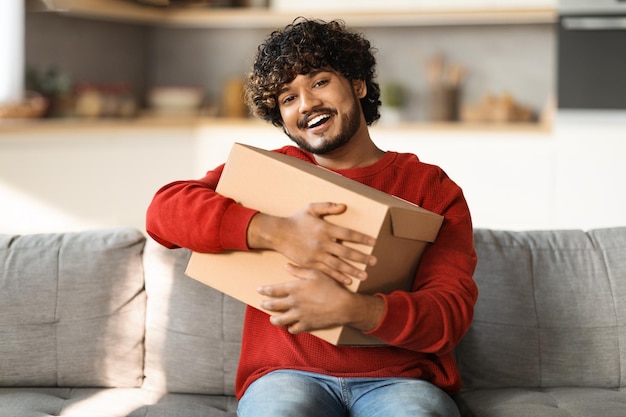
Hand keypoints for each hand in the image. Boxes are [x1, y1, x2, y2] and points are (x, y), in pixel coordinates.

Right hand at [247, 202, 376, 284]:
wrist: (278, 233)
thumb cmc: (296, 219)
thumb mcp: (311, 208)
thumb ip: (328, 206)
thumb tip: (344, 206)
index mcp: (325, 228)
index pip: (349, 234)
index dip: (362, 238)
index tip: (374, 242)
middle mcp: (323, 243)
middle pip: (346, 252)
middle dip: (362, 257)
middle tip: (374, 262)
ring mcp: (316, 255)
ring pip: (338, 265)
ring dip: (353, 270)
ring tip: (365, 275)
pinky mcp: (310, 264)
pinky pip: (327, 272)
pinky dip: (338, 277)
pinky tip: (348, 281)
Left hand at [257, 263, 384, 334]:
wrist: (343, 306)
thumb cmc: (330, 287)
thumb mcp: (315, 273)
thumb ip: (299, 270)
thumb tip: (286, 266)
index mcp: (294, 288)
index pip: (273, 290)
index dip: (264, 290)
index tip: (259, 290)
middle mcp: (293, 303)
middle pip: (273, 305)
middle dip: (265, 304)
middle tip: (262, 303)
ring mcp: (298, 315)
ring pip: (280, 320)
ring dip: (274, 319)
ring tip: (272, 318)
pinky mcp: (306, 325)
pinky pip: (293, 329)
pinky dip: (290, 328)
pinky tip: (289, 326)